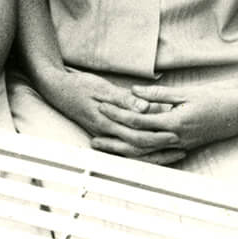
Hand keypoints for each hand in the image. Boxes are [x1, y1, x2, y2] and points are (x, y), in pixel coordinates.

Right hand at [41, 66, 185, 163]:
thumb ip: (122, 99)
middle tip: (181, 145)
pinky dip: (140, 150)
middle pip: (138, 148)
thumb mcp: (101, 87)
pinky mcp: (103, 133)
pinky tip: (152, 148)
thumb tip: (145, 107)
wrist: (56, 90)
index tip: (176, 133)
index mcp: (106, 122)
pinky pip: (124, 147)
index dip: (157, 136)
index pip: (136, 136)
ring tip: (172, 151)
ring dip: (153, 153)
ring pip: (132, 152)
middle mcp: (106, 133)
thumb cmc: (78, 85)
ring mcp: (104, 135)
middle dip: (160, 148)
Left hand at [98, 77, 237, 157]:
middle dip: (114, 139)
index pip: (138, 120)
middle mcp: (176, 138)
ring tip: (106, 149)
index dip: (118, 114)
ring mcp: (181, 145)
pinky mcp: (186, 147)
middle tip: (93, 137)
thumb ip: (159, 93)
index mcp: (174, 123)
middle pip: (137, 142)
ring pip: (147, 153)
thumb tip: (134, 91)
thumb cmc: (216, 99)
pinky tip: (132, 157)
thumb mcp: (187, 92)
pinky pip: (160, 156)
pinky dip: (144, 158)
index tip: (101, 107)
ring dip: (125, 151)